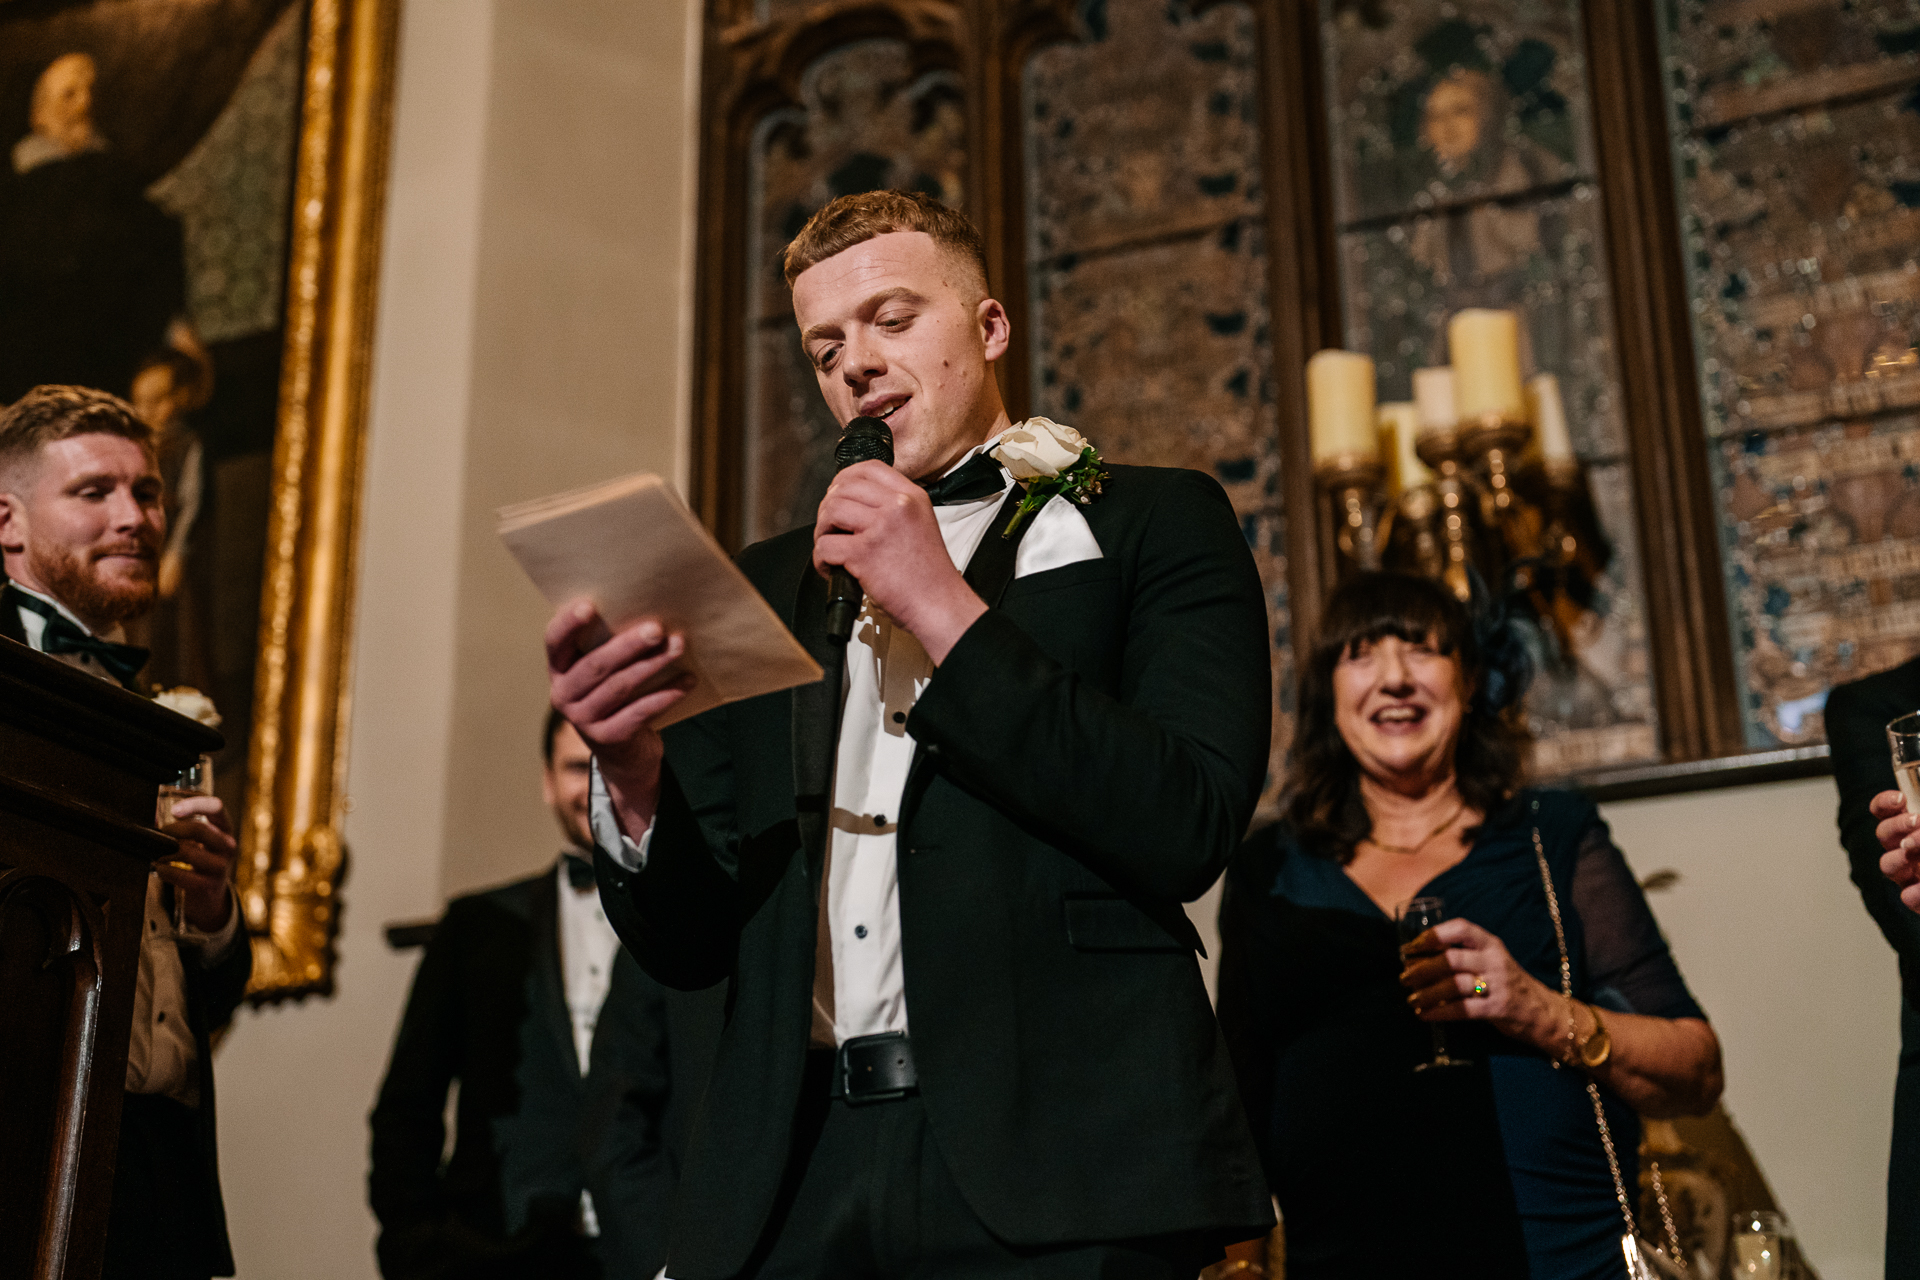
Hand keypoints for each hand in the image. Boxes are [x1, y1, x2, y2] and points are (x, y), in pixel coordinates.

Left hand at [156, 794, 235, 932]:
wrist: (210, 892)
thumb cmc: (200, 858)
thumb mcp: (199, 838)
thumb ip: (182, 823)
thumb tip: (153, 814)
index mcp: (225, 828)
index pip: (217, 807)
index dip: (195, 804)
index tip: (174, 810)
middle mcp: (227, 845)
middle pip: (200, 829)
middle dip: (173, 830)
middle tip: (161, 833)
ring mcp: (220, 866)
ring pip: (189, 852)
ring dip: (166, 852)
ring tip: (158, 854)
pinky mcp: (209, 885)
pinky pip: (182, 875)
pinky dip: (166, 871)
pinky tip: (161, 869)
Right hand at [545, 600, 694, 835]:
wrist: (624, 753)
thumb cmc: (617, 695)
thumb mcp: (606, 671)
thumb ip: (612, 645)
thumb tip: (650, 612)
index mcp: (559, 670)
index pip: (555, 642)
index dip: (568, 624)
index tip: (590, 606)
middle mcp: (563, 695)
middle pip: (595, 665)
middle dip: (628, 645)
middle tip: (657, 628)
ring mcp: (583, 720)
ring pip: (620, 686)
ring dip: (652, 664)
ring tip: (678, 646)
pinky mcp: (608, 739)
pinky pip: (641, 712)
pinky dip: (667, 694)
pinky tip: (688, 680)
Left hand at [811, 460, 984, 662]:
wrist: (940, 605)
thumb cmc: (930, 576)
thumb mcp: (921, 525)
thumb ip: (895, 510)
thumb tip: (858, 506)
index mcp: (913, 497)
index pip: (870, 468)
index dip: (845, 478)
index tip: (838, 493)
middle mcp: (898, 506)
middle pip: (844, 487)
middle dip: (828, 508)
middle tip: (830, 527)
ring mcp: (881, 527)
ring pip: (831, 511)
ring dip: (822, 530)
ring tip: (830, 546)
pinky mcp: (865, 553)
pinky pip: (825, 545)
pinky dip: (821, 559)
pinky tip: (831, 569)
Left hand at [1399, 917, 1560, 1048]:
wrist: (1542, 1011)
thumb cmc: (1506, 983)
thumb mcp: (1490, 960)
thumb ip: (1463, 955)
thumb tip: (1419, 958)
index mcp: (1490, 944)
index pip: (1461, 928)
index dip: (1433, 935)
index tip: (1411, 947)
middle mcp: (1494, 960)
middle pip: (1451, 959)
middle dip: (1422, 968)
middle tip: (1404, 978)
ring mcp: (1498, 984)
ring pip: (1454, 985)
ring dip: (1427, 993)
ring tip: (1412, 999)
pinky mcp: (1498, 1008)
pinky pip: (1463, 1009)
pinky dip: (1440, 1012)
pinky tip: (1425, 1014)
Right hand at [1873, 790, 1919, 910]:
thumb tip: (1916, 817)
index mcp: (1913, 826)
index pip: (1886, 811)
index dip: (1885, 804)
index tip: (1900, 799)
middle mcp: (1908, 848)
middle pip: (1884, 835)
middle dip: (1896, 827)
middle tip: (1917, 822)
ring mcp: (1912, 874)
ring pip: (1888, 865)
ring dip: (1898, 857)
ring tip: (1915, 851)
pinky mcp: (1919, 898)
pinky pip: (1908, 897)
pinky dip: (1913, 895)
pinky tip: (1916, 892)